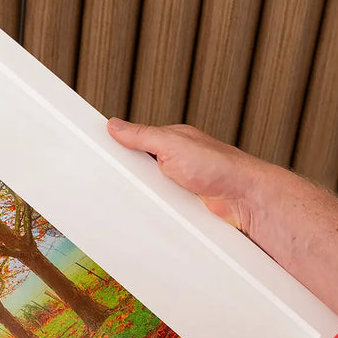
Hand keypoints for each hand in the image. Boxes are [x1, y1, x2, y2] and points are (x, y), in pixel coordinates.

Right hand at [107, 118, 283, 236]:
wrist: (243, 200)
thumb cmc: (219, 167)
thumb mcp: (172, 143)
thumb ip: (142, 135)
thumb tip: (115, 124)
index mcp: (169, 142)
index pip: (134, 141)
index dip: (116, 147)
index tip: (94, 151)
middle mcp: (171, 163)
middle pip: (134, 170)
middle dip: (124, 176)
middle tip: (108, 180)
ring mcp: (174, 186)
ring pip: (143, 192)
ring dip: (139, 196)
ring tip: (130, 198)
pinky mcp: (178, 207)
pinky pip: (155, 210)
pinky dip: (150, 212)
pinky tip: (146, 212)